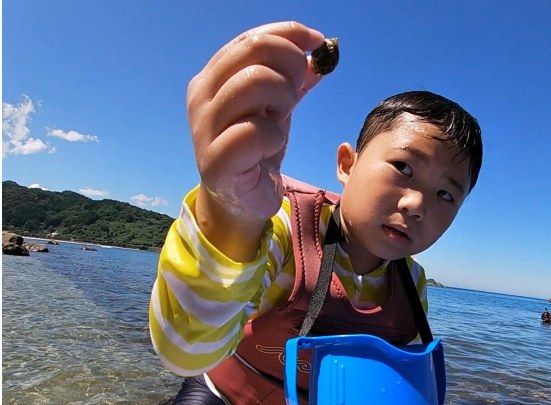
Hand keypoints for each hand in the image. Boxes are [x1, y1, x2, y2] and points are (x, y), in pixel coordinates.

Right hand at [187, 21, 325, 228]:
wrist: (242, 200)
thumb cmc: (256, 150)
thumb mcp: (277, 107)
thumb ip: (295, 80)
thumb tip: (322, 52)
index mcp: (213, 77)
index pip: (251, 38)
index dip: (289, 34)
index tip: (318, 43)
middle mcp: (203, 96)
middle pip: (254, 50)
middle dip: (290, 64)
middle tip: (297, 90)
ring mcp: (205, 127)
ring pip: (254, 82)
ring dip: (283, 97)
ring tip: (281, 118)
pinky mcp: (216, 161)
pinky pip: (255, 132)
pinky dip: (274, 136)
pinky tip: (271, 148)